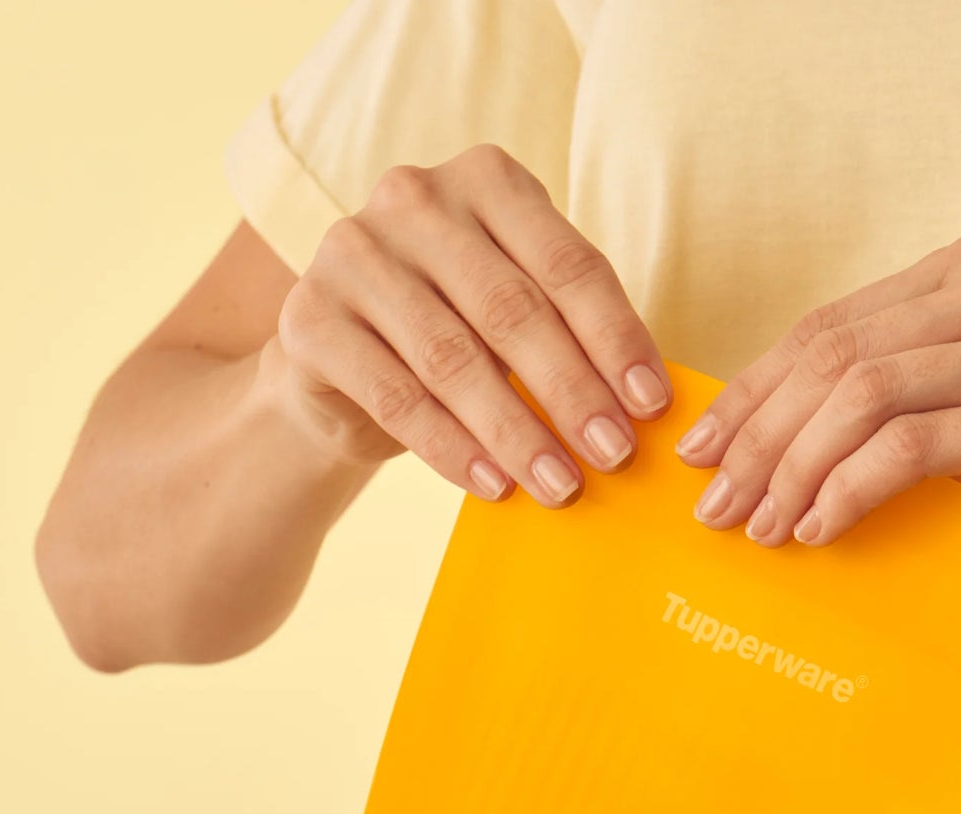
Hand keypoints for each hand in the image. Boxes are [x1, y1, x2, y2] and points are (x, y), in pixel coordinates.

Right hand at [271, 144, 671, 505]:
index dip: (615, 338)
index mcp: (486, 180)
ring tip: (560, 485)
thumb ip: (569, 332)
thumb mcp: (515, 312)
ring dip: (515, 431)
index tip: (652, 405)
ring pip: (453, 357)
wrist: (338, 363)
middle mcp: (414, 199)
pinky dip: (452, 448)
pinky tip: (494, 485)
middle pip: (512, 309)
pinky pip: (395, 396)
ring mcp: (352, 252)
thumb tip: (644, 405)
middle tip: (613, 454)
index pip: (567, 264)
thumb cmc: (455, 332)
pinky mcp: (308, 316)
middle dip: (572, 391)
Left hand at [674, 226, 960, 592]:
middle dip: (758, 434)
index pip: (831, 324)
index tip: (707, 445)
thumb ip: (911, 391)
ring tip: (758, 526)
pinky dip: (847, 490)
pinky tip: (818, 528)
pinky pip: (909, 447)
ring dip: (792, 468)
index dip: (756, 388)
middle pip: (833, 355)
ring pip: (861, 396)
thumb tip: (779, 438)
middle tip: (715, 502)